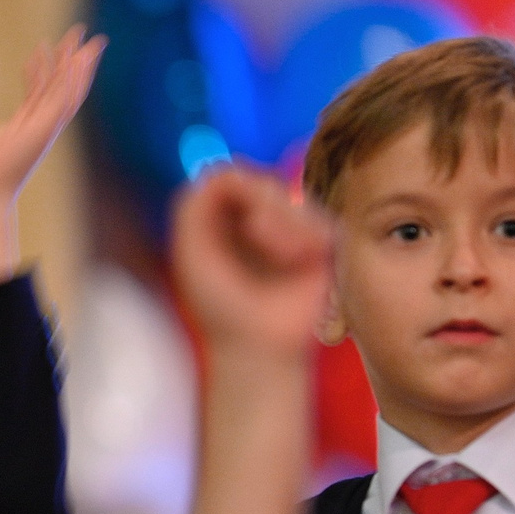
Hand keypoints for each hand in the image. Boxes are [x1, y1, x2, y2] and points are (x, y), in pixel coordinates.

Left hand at [0, 27, 104, 280]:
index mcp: (25, 125)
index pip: (39, 90)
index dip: (41, 67)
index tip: (41, 46)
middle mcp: (40, 125)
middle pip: (61, 86)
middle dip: (72, 59)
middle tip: (82, 34)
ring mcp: (45, 127)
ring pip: (70, 91)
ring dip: (81, 66)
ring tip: (92, 43)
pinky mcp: (45, 130)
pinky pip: (63, 101)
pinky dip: (72, 81)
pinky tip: (79, 62)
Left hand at [170, 167, 331, 358]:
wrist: (257, 342)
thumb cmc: (220, 304)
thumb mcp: (192, 252)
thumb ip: (194, 206)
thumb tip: (225, 171)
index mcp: (223, 218)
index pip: (230, 175)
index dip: (236, 188)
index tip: (234, 219)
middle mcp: (257, 219)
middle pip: (263, 181)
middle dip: (263, 206)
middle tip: (257, 237)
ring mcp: (291, 230)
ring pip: (291, 199)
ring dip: (284, 226)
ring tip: (281, 259)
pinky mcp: (322, 244)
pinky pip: (318, 219)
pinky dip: (307, 238)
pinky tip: (298, 262)